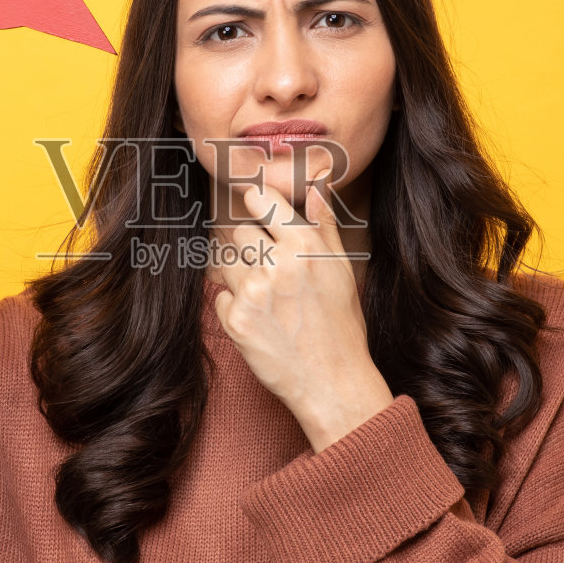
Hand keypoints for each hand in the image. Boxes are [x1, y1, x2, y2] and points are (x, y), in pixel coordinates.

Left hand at [212, 171, 393, 451]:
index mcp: (306, 245)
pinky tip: (262, 320)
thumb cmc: (340, 324)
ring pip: (227, 261)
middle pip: (239, 230)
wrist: (332, 381)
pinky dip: (236, 305)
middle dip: (251, 245)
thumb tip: (318, 180)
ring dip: (241, 274)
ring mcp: (253, 292)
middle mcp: (278, 264)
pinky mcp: (235, 320)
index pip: (261, 199)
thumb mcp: (341, 269)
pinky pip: (222, 296)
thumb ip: (324, 223)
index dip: (255, 201)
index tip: (255, 206)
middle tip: (271, 269)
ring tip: (269, 297)